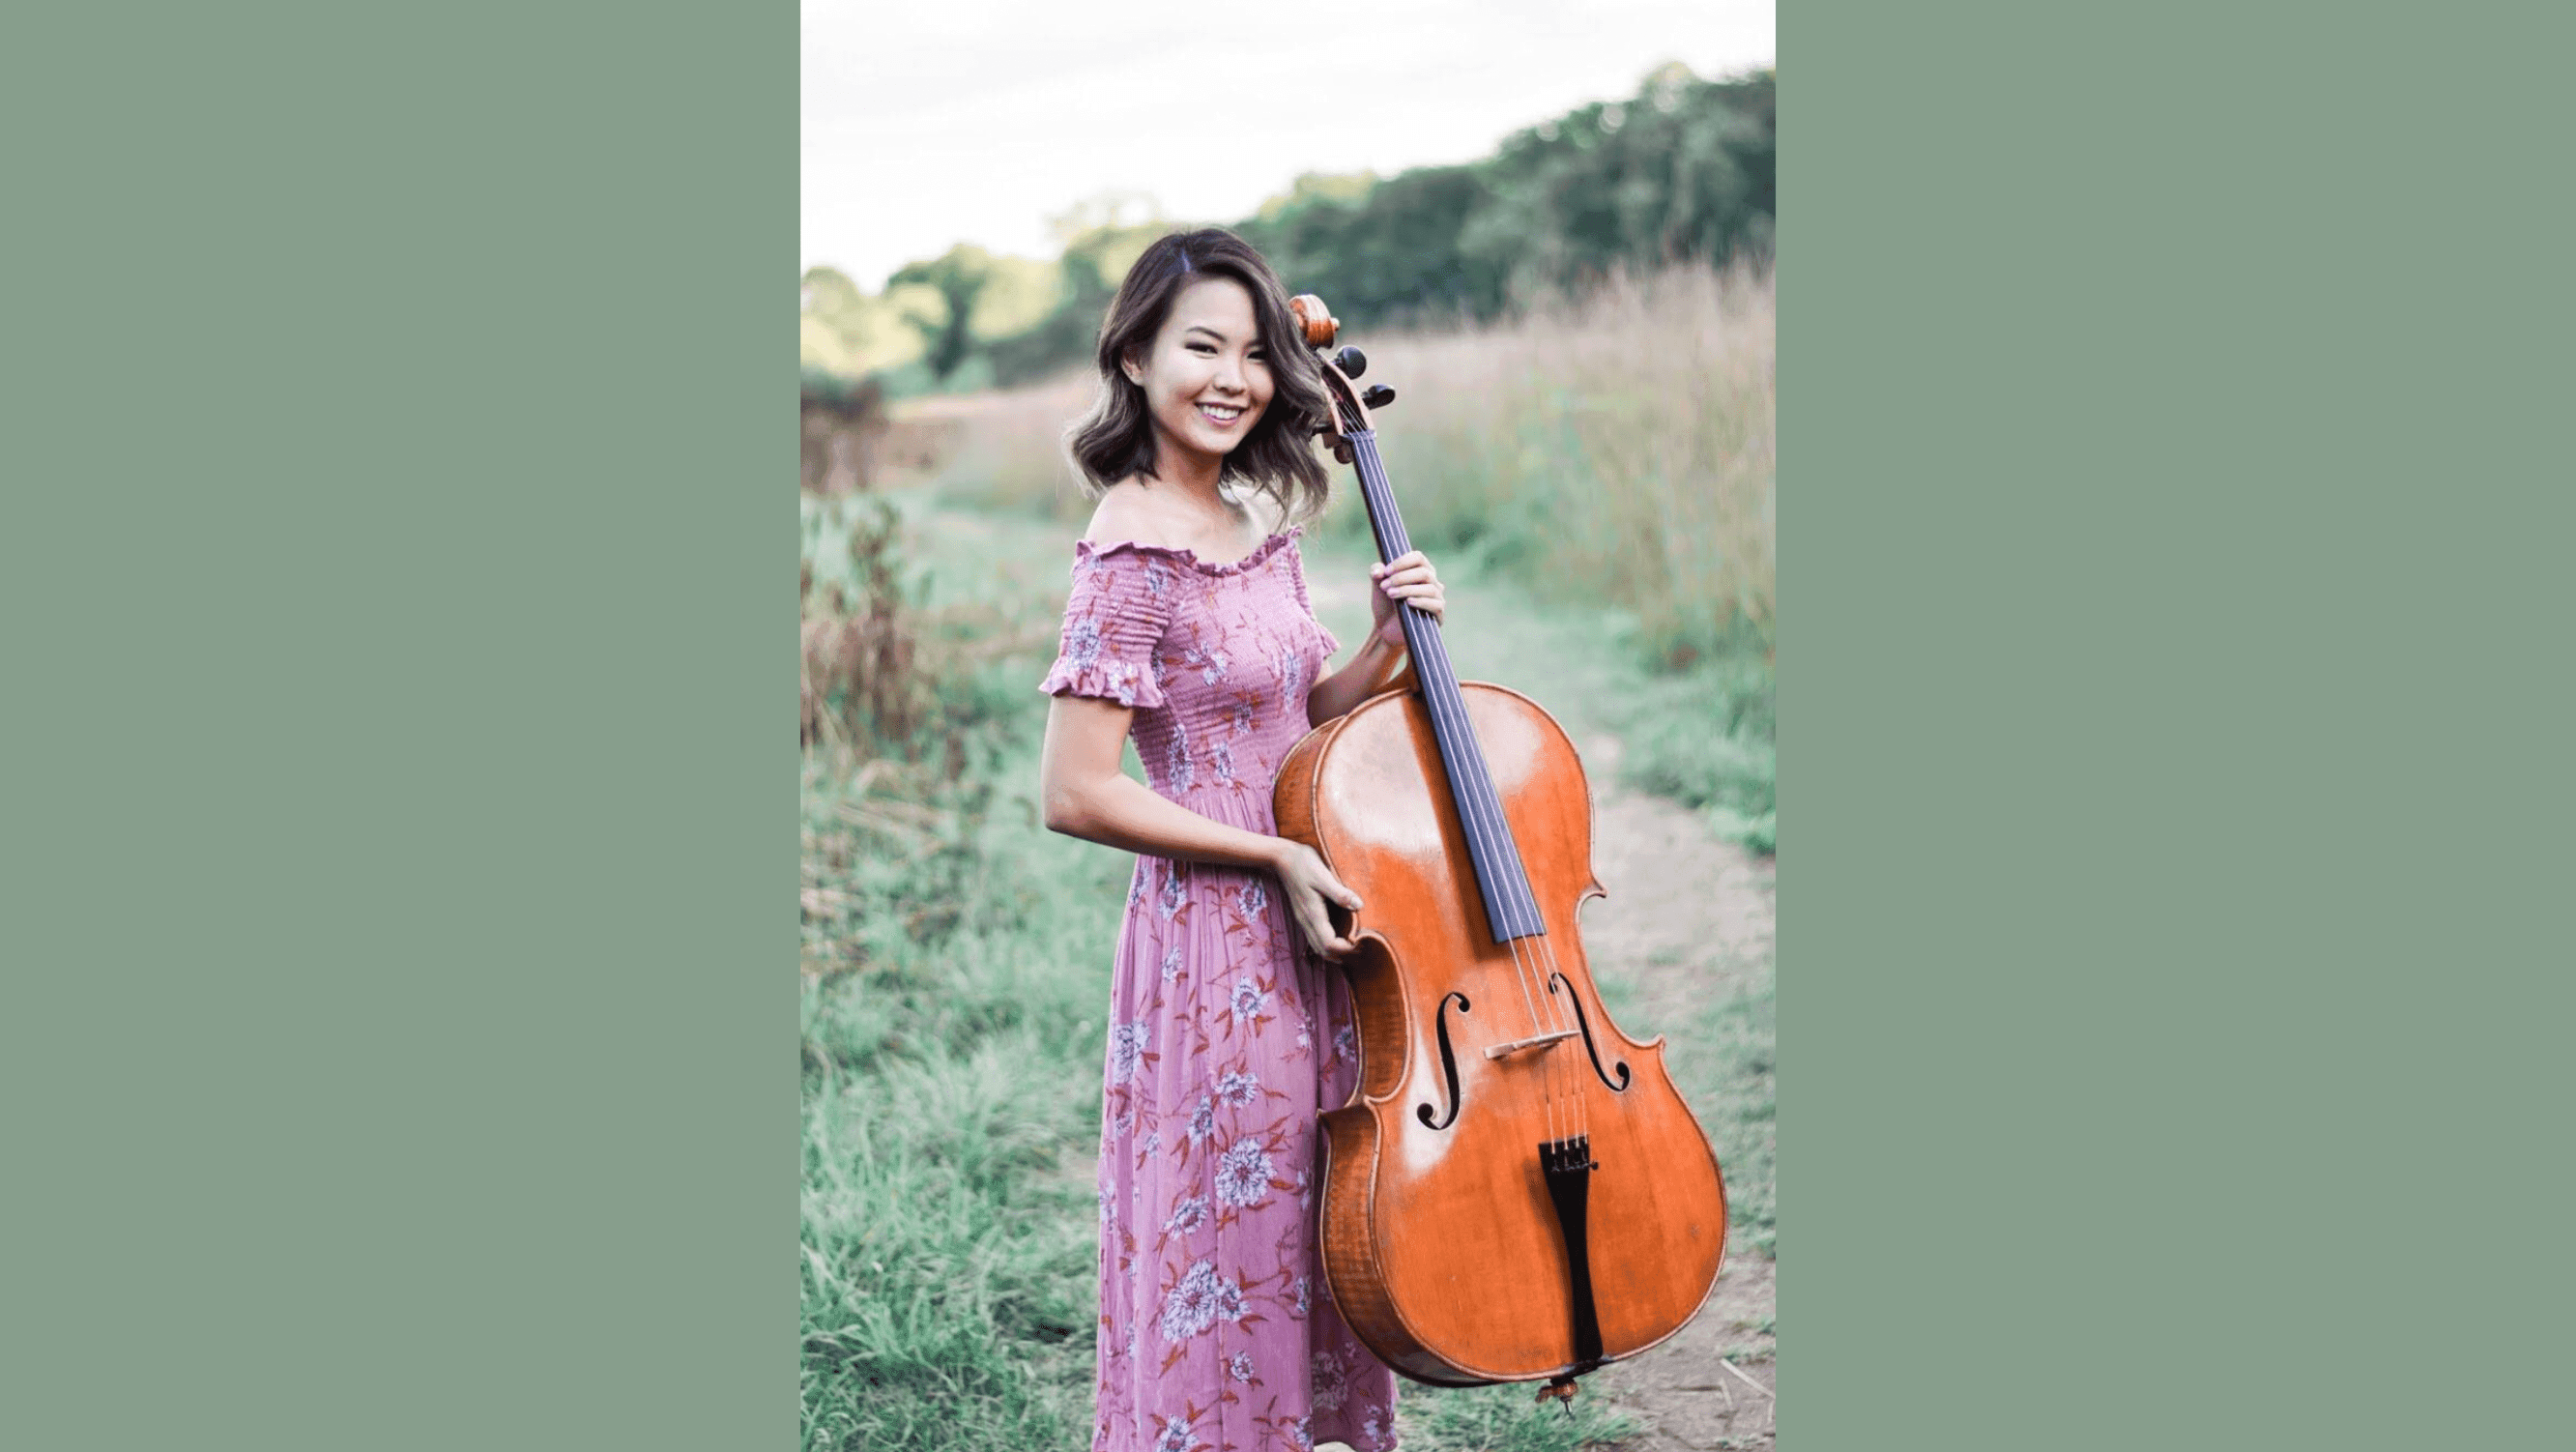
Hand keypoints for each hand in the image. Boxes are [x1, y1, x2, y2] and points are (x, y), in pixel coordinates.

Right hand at [1272, 840, 1361, 959]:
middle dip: (1342, 954)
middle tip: (1360, 947)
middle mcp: (1307, 921)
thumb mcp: (1323, 876)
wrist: (1282, 858)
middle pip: (1323, 950)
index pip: (1328, 944)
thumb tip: (1359, 906)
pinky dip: (1327, 945)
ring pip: (1317, 947)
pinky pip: (1314, 939)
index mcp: (1313, 914)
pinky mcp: (1303, 915)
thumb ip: (1340, 893)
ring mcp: (1303, 919)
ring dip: (1334, 952)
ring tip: (1352, 947)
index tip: (1360, 942)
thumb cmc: (1304, 864)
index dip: (1345, 949)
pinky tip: (1338, 939)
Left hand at [1368, 550, 1444, 649]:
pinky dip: (1421, 602)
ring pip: (1430, 588)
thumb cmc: (1386, 604)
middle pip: (1424, 572)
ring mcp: (1437, 598)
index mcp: (1420, 570)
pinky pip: (1435, 605)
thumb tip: (1378, 571)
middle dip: (1402, 578)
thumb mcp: (1378, 587)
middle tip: (1384, 586)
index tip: (1386, 571)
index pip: (1418, 558)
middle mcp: (1432, 582)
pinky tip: (1408, 602)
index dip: (1402, 562)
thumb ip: (1377, 574)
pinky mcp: (1438, 614)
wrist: (1386, 629)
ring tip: (1390, 594)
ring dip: (1408, 589)